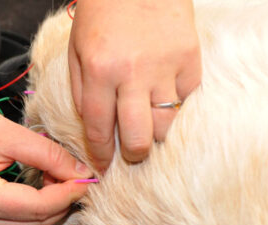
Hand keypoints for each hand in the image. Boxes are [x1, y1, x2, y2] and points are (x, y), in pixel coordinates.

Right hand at [0, 91, 93, 224]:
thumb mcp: (8, 133)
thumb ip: (48, 155)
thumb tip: (80, 172)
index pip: (39, 207)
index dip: (68, 193)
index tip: (89, 177)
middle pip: (36, 224)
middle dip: (62, 203)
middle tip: (79, 178)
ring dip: (49, 209)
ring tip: (60, 180)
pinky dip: (32, 212)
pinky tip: (41, 189)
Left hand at [68, 0, 200, 167]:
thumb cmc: (103, 12)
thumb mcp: (77, 51)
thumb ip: (82, 92)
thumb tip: (94, 131)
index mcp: (99, 72)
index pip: (99, 130)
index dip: (102, 155)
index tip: (104, 166)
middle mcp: (132, 74)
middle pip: (138, 138)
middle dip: (134, 155)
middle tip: (132, 155)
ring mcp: (165, 66)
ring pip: (165, 124)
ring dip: (156, 133)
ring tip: (149, 127)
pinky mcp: (190, 58)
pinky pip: (186, 98)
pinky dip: (176, 104)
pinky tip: (165, 98)